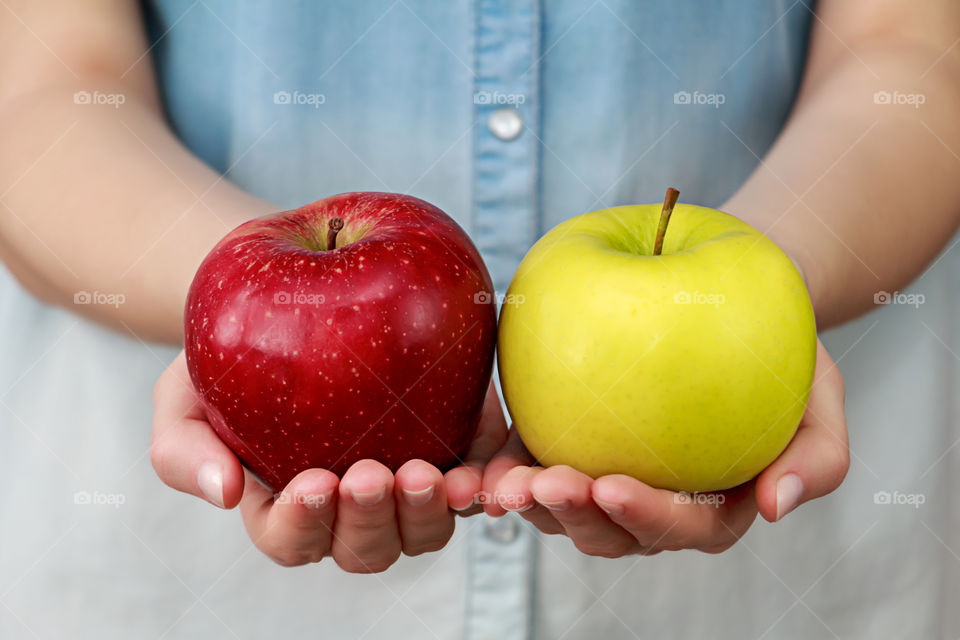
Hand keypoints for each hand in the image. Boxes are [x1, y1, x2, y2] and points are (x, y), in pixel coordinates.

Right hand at [150, 351, 506, 570]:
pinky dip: (481, 486)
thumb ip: (183, 450)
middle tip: (370, 474)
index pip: (294, 540)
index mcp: (289, 510)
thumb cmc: (227, 358)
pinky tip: (479, 469)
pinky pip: (475, 481)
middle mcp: (352, 509)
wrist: (290, 302)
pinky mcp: (453, 446)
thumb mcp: (181, 397)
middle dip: (370, 519)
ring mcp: (406, 481)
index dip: (304, 524)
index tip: (311, 482)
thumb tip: (223, 494)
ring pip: (425, 529)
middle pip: (367, 547)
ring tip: (425, 474)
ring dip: (427, 513)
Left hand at [481, 339, 847, 555]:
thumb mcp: (823, 397)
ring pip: (560, 511)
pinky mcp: (565, 446)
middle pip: (610, 531)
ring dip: (529, 503)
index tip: (613, 487)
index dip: (645, 516)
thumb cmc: (783, 359)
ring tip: (500, 484)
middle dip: (573, 516)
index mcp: (712, 507)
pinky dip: (500, 472)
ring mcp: (603, 477)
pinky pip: (528, 464)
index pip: (681, 526)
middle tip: (545, 483)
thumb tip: (779, 507)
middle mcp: (653, 504)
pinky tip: (476, 466)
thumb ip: (817, 458)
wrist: (733, 312)